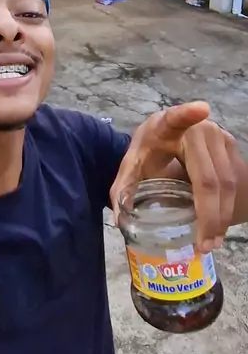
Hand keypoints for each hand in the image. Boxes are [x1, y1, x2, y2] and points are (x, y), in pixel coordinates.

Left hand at [110, 101, 238, 252]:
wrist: (168, 137)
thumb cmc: (148, 151)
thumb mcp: (132, 167)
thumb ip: (123, 190)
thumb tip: (119, 220)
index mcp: (165, 127)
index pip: (176, 117)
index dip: (188, 113)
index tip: (202, 110)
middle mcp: (198, 129)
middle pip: (209, 176)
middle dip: (209, 215)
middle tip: (204, 244)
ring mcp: (218, 136)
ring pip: (227, 183)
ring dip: (221, 217)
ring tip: (210, 243)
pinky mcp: (230, 147)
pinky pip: (233, 182)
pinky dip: (227, 209)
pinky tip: (217, 229)